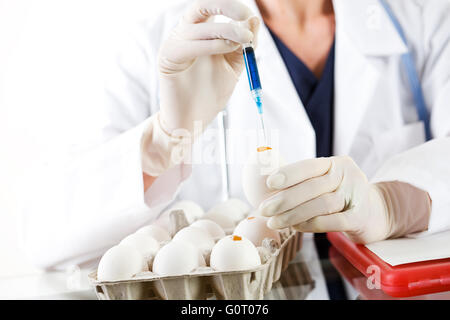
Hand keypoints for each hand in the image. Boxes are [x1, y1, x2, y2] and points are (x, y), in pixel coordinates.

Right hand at [158, 0, 259, 134]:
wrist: (193, 120)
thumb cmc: (210, 94)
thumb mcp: (234, 66)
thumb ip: (244, 45)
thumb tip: (254, 19)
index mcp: (202, 32)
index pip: (214, 7)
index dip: (234, 8)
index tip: (251, 20)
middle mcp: (186, 33)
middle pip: (201, 5)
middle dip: (226, 5)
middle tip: (245, 16)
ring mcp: (175, 43)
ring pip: (199, 26)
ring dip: (226, 30)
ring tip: (244, 41)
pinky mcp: (167, 57)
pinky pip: (189, 44)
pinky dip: (211, 44)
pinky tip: (226, 49)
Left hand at [259, 156, 391, 243]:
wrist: (375, 212)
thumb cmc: (340, 196)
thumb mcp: (327, 182)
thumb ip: (304, 183)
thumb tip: (267, 192)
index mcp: (336, 163)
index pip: (309, 165)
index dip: (289, 174)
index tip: (269, 183)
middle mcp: (347, 176)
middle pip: (312, 187)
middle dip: (285, 199)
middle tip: (264, 209)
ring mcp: (356, 196)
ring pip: (321, 204)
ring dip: (294, 215)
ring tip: (275, 222)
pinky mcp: (360, 217)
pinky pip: (333, 222)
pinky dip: (312, 225)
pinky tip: (296, 227)